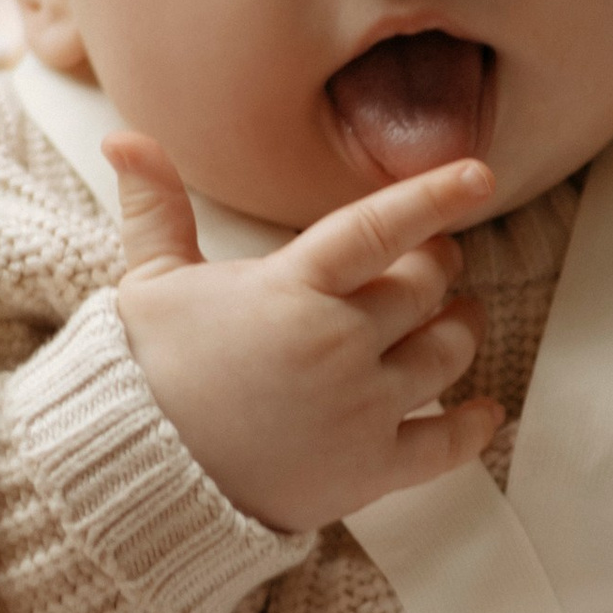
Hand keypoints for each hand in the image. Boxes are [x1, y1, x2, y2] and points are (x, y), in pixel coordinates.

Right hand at [107, 135, 502, 532]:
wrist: (140, 474)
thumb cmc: (146, 372)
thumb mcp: (146, 284)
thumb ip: (155, 207)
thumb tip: (125, 137)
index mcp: (293, 290)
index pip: (379, 228)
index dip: (433, 197)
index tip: (478, 175)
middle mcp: (340, 345)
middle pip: (422, 290)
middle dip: (438, 267)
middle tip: (438, 261)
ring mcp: (362, 409)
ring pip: (446, 355)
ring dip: (461, 330)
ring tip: (458, 317)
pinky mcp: (370, 468)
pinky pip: (445, 445)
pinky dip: (473, 428)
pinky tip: (486, 411)